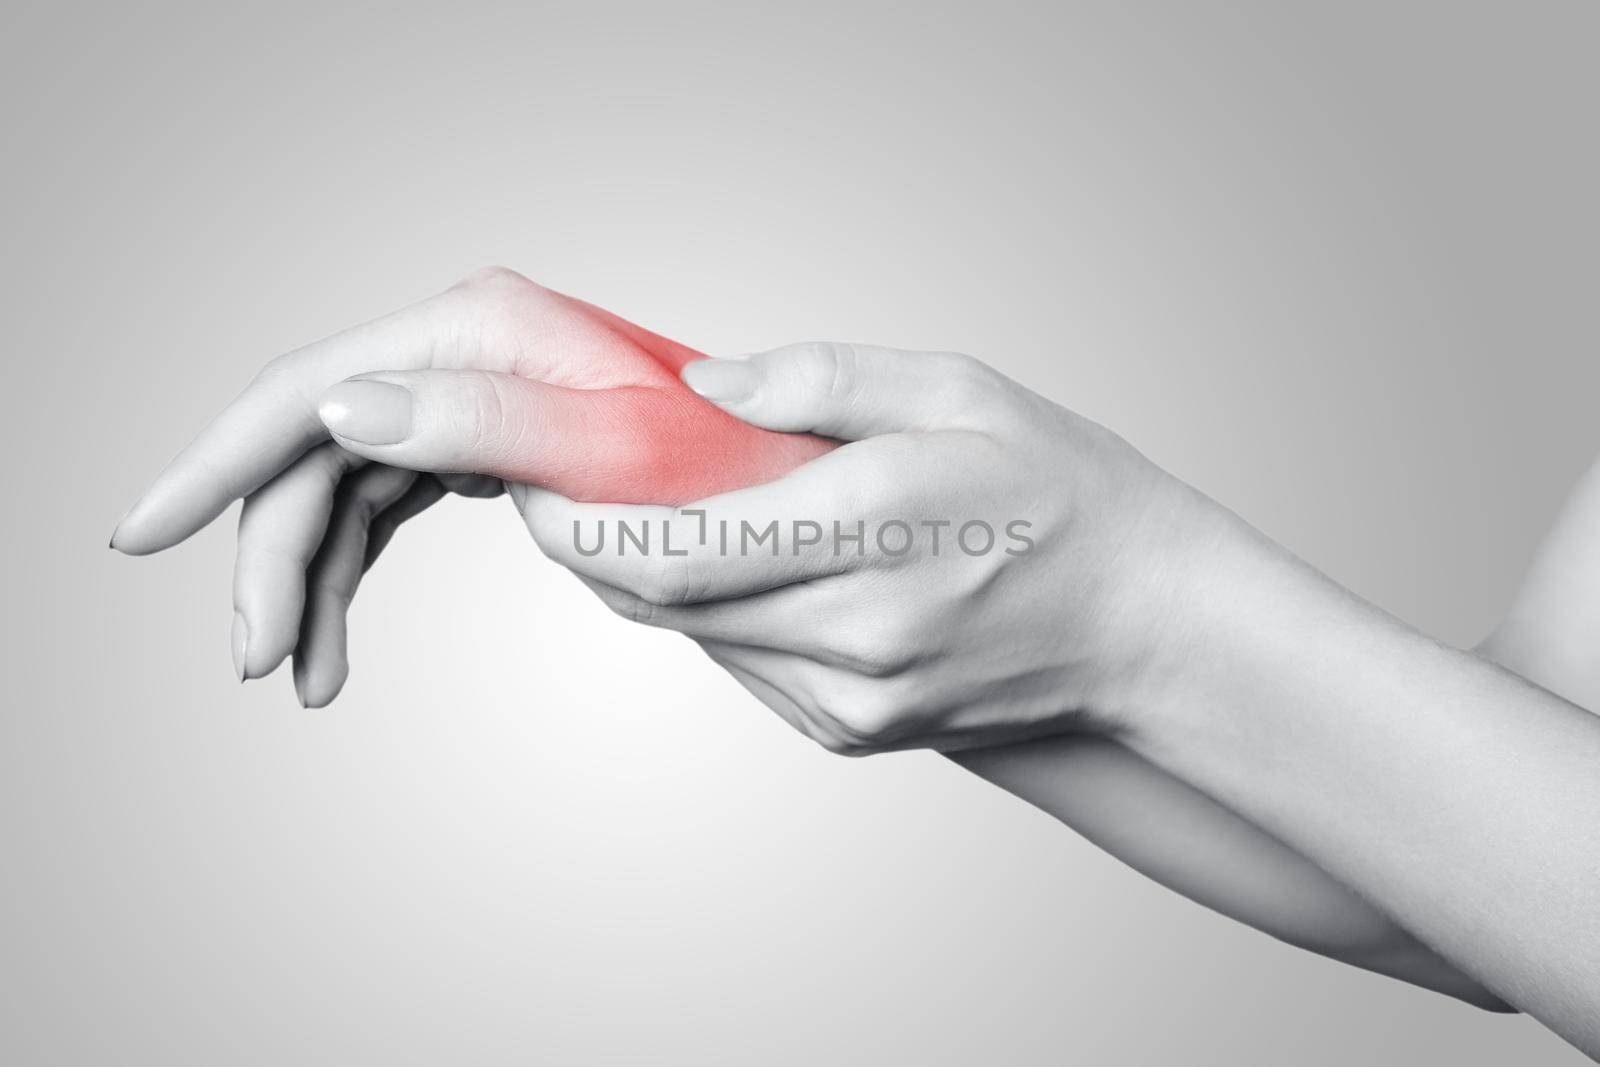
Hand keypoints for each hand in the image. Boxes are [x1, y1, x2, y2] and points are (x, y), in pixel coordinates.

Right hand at [112, 267, 829, 704]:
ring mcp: (475, 396)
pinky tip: (335, 637)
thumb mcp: (619, 452)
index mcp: (481, 335)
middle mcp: (466, 352)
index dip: (217, 461)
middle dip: (268, 553)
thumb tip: (342, 407)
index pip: (311, 390)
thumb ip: (487, 423)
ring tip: (303, 675)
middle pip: (313, 446)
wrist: (802, 486)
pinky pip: (387, 502)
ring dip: (308, 576)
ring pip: (343, 482)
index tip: (141, 534)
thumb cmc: (735, 467)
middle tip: (257, 662)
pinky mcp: (490, 440)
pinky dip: (352, 568)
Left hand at [505, 341, 1215, 752]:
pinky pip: (737, 661)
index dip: (579, 522)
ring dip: (648, 571)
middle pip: (662, 599)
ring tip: (654, 501)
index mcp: (880, 532)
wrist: (1139, 629)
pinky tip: (740, 558)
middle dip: (590, 539)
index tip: (534, 474)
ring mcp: (849, 700)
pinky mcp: (846, 731)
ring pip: (691, 633)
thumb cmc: (1063, 495)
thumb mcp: (961, 391)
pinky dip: (710, 607)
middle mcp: (856, 636)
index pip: (677, 551)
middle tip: (563, 474)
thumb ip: (822, 382)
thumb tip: (702, 388)